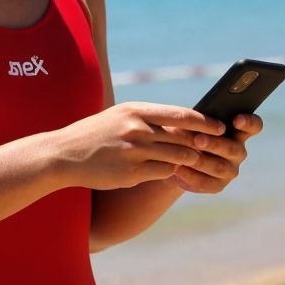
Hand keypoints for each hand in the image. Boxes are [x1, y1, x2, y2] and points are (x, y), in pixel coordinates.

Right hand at [50, 102, 224, 190]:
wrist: (64, 154)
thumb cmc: (96, 134)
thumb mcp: (121, 116)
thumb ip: (149, 118)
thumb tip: (181, 122)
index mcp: (136, 111)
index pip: (180, 115)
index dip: (204, 122)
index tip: (220, 126)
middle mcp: (137, 129)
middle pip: (183, 137)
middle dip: (200, 144)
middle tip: (213, 148)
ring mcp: (134, 152)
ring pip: (177, 156)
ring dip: (188, 160)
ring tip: (193, 161)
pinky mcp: (131, 173)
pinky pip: (163, 172)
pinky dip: (171, 172)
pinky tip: (170, 172)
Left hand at [168, 113, 262, 193]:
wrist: (176, 156)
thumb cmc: (189, 132)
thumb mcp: (196, 123)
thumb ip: (201, 120)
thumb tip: (194, 117)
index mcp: (238, 132)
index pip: (254, 126)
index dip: (248, 122)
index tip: (237, 119)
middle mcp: (238, 151)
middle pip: (233, 148)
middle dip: (214, 144)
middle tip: (197, 140)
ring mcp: (230, 170)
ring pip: (220, 167)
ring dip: (202, 161)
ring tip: (184, 155)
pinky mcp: (217, 185)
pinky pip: (206, 182)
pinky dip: (191, 176)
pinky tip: (178, 169)